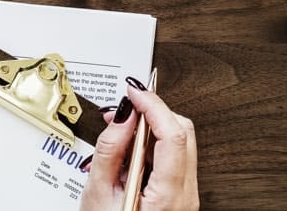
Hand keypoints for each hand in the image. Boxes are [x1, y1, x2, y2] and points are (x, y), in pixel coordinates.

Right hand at [80, 82, 198, 210]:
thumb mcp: (99, 195)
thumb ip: (110, 150)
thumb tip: (121, 115)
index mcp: (168, 196)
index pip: (173, 134)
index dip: (153, 105)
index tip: (135, 90)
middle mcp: (186, 195)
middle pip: (183, 133)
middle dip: (155, 113)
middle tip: (127, 106)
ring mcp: (187, 196)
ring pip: (181, 144)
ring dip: (154, 129)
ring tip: (122, 132)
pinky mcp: (181, 196)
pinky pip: (175, 160)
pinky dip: (155, 147)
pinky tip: (132, 150)